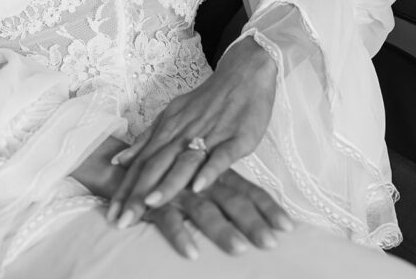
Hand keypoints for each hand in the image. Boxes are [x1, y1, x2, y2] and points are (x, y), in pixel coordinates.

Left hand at [108, 36, 276, 225]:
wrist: (243, 74)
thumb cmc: (207, 100)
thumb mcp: (172, 115)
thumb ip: (148, 139)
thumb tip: (121, 161)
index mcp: (167, 128)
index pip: (141, 163)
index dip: (125, 189)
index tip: (112, 215)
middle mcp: (183, 133)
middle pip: (156, 166)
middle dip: (137, 194)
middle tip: (121, 221)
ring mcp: (208, 135)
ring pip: (184, 162)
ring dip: (168, 183)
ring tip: (152, 204)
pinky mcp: (234, 138)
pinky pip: (220, 157)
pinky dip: (209, 171)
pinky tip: (199, 187)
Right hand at [147, 169, 292, 259]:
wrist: (127, 163)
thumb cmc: (169, 170)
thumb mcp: (201, 173)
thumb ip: (224, 186)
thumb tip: (252, 208)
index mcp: (216, 174)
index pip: (248, 190)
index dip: (267, 208)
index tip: (288, 227)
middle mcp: (201, 182)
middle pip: (232, 201)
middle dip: (253, 223)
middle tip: (271, 244)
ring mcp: (179, 192)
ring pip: (204, 211)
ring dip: (222, 230)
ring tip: (240, 250)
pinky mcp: (155, 202)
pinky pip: (169, 220)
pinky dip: (180, 235)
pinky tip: (192, 253)